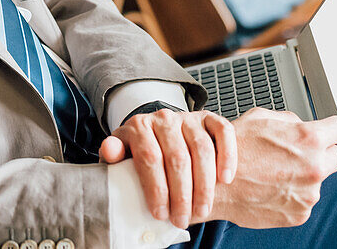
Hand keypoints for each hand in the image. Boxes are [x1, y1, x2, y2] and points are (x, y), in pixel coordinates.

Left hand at [99, 108, 236, 228]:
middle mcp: (163, 118)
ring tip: (202, 210)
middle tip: (182, 219)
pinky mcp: (209, 119)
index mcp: (138, 126)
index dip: (156, 188)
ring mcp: (188, 117)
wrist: (159, 138)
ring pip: (202, 149)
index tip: (160, 213)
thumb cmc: (139, 154)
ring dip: (204, 184)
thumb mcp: (123, 157)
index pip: (149, 157)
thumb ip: (114, 156)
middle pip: (177, 158)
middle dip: (181, 194)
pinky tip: (226, 179)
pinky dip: (227, 156)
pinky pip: (223, 132)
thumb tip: (109, 150)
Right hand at [207, 108, 336, 227]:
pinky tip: (270, 188)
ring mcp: (309, 194)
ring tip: (273, 173)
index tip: (329, 133)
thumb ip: (289, 119)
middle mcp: (314, 167)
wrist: (214, 185)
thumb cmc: (231, 151)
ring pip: (318, 181)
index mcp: (307, 139)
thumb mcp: (258, 118)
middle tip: (298, 154)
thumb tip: (301, 124)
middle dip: (322, 154)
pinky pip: (303, 201)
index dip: (333, 129)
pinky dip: (290, 195)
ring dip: (302, 177)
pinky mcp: (300, 214)